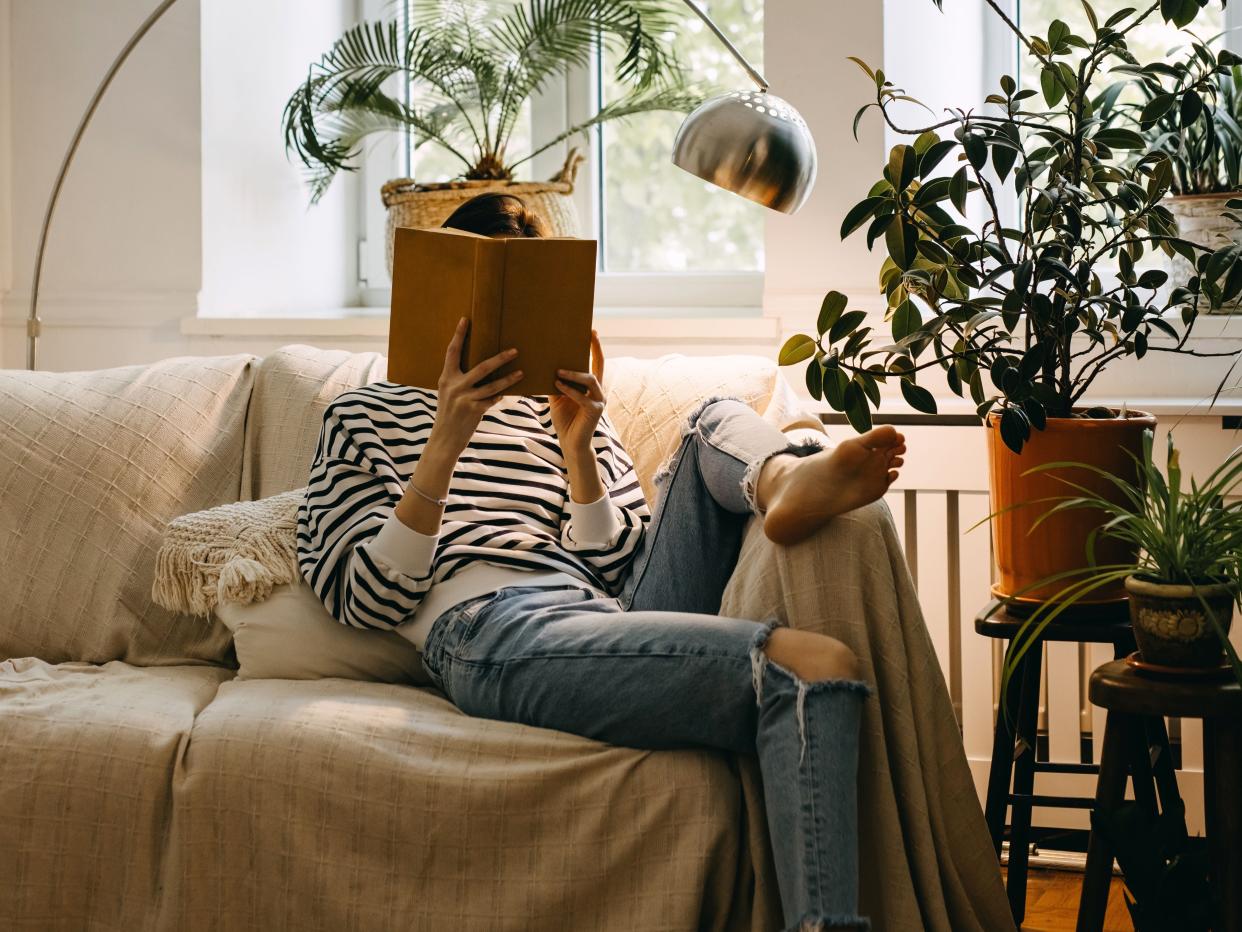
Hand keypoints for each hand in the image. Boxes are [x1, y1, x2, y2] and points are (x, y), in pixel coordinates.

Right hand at [428, 317, 522, 456]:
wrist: (444, 439)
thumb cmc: (449, 414)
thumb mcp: (449, 394)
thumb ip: (459, 381)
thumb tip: (479, 368)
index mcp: (446, 378)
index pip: (452, 351)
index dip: (458, 335)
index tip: (465, 319)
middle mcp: (454, 386)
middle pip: (482, 367)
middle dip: (501, 358)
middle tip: (515, 350)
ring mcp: (465, 398)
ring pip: (493, 385)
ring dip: (509, 379)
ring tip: (521, 372)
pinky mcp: (474, 410)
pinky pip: (493, 399)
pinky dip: (500, 396)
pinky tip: (507, 394)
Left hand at [550, 330, 605, 458]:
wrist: (570, 443)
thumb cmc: (565, 419)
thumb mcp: (557, 397)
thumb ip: (556, 382)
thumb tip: (545, 364)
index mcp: (591, 386)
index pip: (596, 363)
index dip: (596, 347)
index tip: (592, 331)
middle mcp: (599, 391)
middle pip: (599, 365)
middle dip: (595, 349)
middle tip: (589, 335)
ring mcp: (599, 401)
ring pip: (590, 380)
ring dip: (573, 373)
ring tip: (557, 371)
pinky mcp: (595, 411)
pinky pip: (582, 397)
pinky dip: (569, 390)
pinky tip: (557, 384)